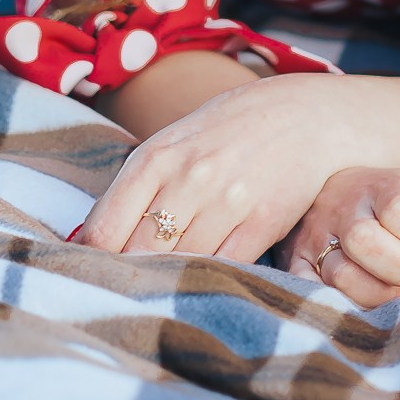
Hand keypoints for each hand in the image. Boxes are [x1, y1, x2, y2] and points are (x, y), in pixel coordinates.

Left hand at [79, 72, 378, 263]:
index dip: (94, 259)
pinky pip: (224, 267)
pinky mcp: (264, 222)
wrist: (309, 115)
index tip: (99, 269)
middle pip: (138, 254)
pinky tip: (207, 274)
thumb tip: (90, 243)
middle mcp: (190, 177)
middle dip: (132, 273)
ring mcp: (230, 200)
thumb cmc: (230, 131)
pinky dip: (211, 277)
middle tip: (133, 284)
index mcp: (157, 156)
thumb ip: (137, 188)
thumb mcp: (175, 143)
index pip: (103, 231)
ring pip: (180, 265)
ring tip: (171, 280)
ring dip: (172, 277)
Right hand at [281, 167, 399, 308]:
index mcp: (383, 186)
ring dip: (374, 292)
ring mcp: (316, 237)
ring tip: (390, 286)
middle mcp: (344, 209)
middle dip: (399, 266)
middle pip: (365, 241)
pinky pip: (311, 291)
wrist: (343, 188)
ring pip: (339, 274)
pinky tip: (360, 298)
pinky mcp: (295, 262)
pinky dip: (339, 303)